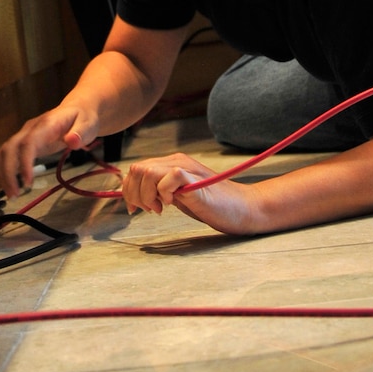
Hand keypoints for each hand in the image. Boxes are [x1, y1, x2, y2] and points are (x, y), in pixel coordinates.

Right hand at [0, 100, 100, 196]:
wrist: (77, 109)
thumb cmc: (83, 118)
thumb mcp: (88, 124)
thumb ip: (81, 132)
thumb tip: (71, 141)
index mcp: (45, 125)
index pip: (28, 143)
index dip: (24, 162)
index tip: (28, 182)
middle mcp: (30, 129)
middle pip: (9, 148)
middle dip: (7, 172)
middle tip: (14, 195)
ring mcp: (25, 135)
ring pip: (5, 152)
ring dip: (4, 173)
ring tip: (12, 194)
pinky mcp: (24, 142)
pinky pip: (9, 156)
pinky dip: (7, 171)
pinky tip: (13, 186)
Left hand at [120, 152, 258, 235]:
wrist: (243, 208)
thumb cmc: (212, 205)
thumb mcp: (179, 197)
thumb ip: (159, 192)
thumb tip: (134, 196)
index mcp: (171, 164)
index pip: (136, 170)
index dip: (129, 190)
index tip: (135, 209)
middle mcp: (177, 161)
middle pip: (137, 169)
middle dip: (135, 194)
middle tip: (151, 209)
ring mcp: (187, 169)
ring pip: (148, 171)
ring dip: (148, 194)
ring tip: (161, 208)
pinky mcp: (196, 180)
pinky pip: (170, 176)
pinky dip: (164, 192)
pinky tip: (173, 203)